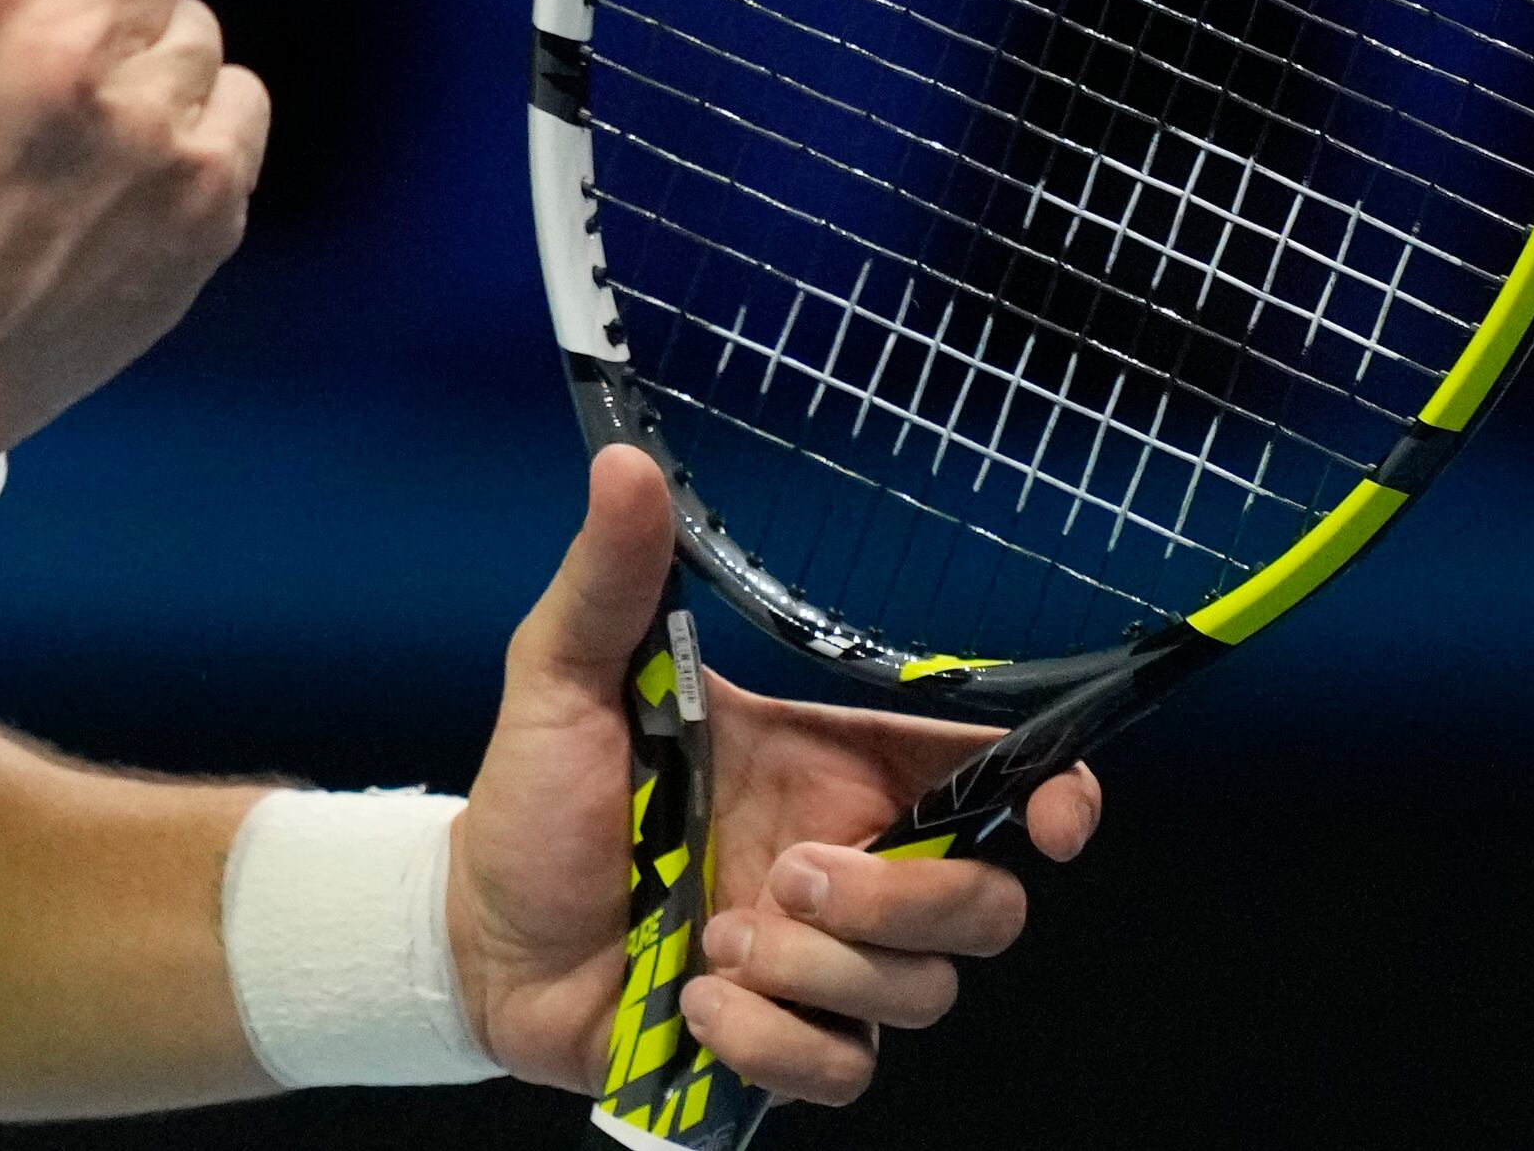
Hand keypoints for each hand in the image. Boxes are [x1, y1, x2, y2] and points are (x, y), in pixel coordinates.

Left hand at [447, 444, 1105, 1108]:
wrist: (473, 931)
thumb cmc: (533, 798)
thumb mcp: (561, 674)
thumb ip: (612, 582)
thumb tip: (625, 465)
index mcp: (824, 772)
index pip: (986, 778)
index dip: (1053, 796)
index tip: (1059, 816)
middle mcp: (846, 871)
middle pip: (984, 904)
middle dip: (901, 901)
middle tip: (788, 876)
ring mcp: (824, 966)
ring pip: (922, 992)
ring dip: (816, 970)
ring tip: (709, 937)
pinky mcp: (784, 1042)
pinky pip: (844, 1067)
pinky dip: (772, 1041)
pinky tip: (695, 1002)